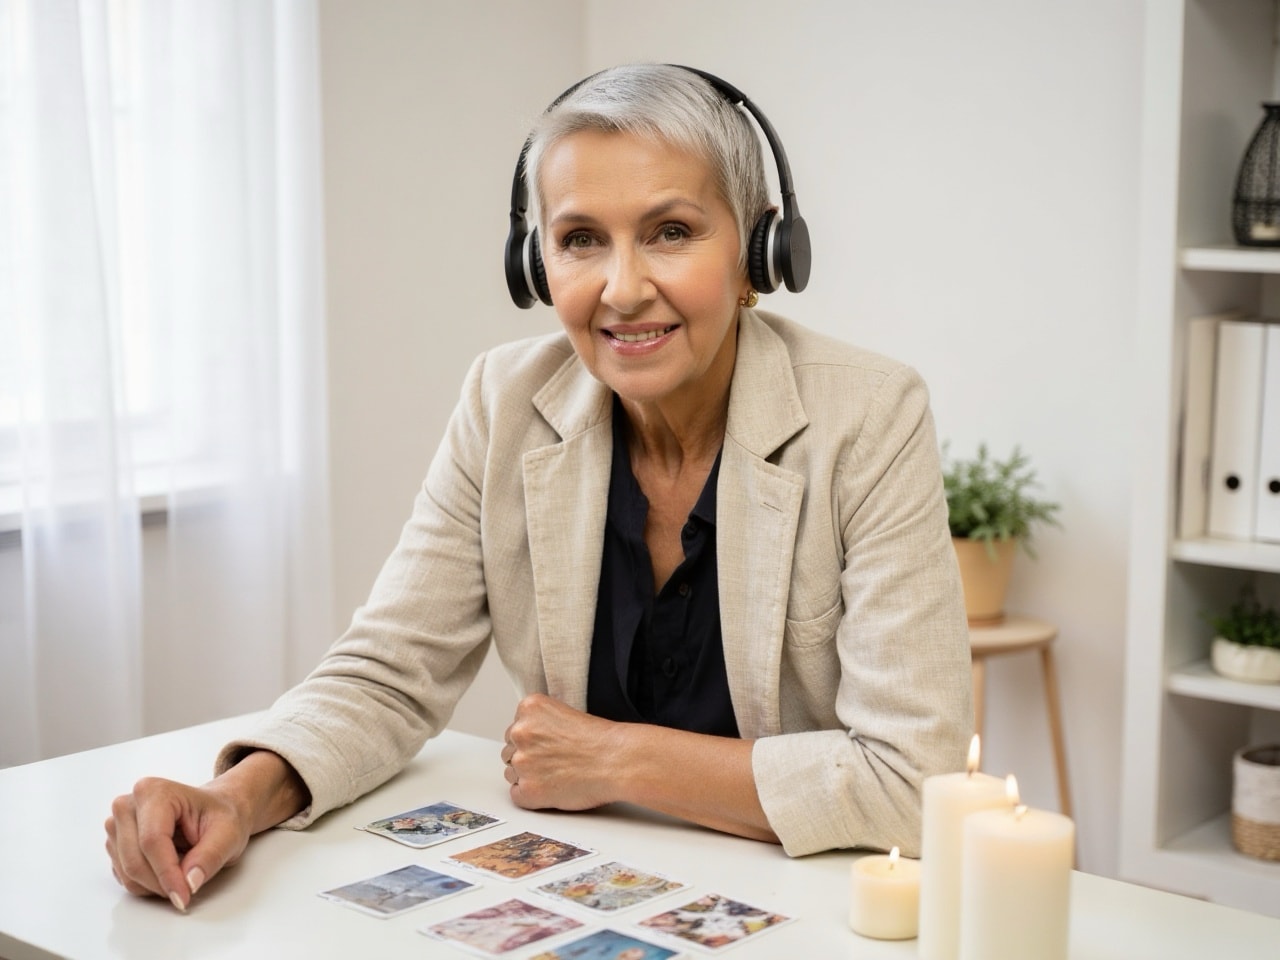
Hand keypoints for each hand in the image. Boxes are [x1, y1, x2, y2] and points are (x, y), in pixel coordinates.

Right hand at [105, 776, 250, 911]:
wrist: (215, 811)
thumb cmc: (221, 817)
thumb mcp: (229, 834)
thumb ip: (210, 858)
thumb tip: (189, 883)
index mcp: (155, 792)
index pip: (152, 841)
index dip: (167, 874)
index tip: (184, 896)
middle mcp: (128, 805)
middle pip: (134, 861)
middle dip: (162, 883)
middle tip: (188, 887)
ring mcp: (117, 825)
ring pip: (127, 873)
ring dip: (155, 884)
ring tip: (183, 868)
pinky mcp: (115, 844)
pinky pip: (125, 877)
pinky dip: (147, 883)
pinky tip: (168, 869)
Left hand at [501, 694, 623, 810]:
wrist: (617, 761)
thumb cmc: (601, 740)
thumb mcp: (564, 713)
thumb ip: (540, 723)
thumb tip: (530, 741)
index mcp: (529, 708)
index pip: (516, 728)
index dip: (534, 740)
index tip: (550, 746)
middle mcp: (520, 732)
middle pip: (510, 750)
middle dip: (528, 758)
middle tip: (554, 763)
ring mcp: (522, 762)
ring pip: (511, 772)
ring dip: (529, 776)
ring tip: (557, 775)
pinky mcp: (528, 790)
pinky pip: (517, 794)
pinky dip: (532, 796)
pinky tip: (553, 789)